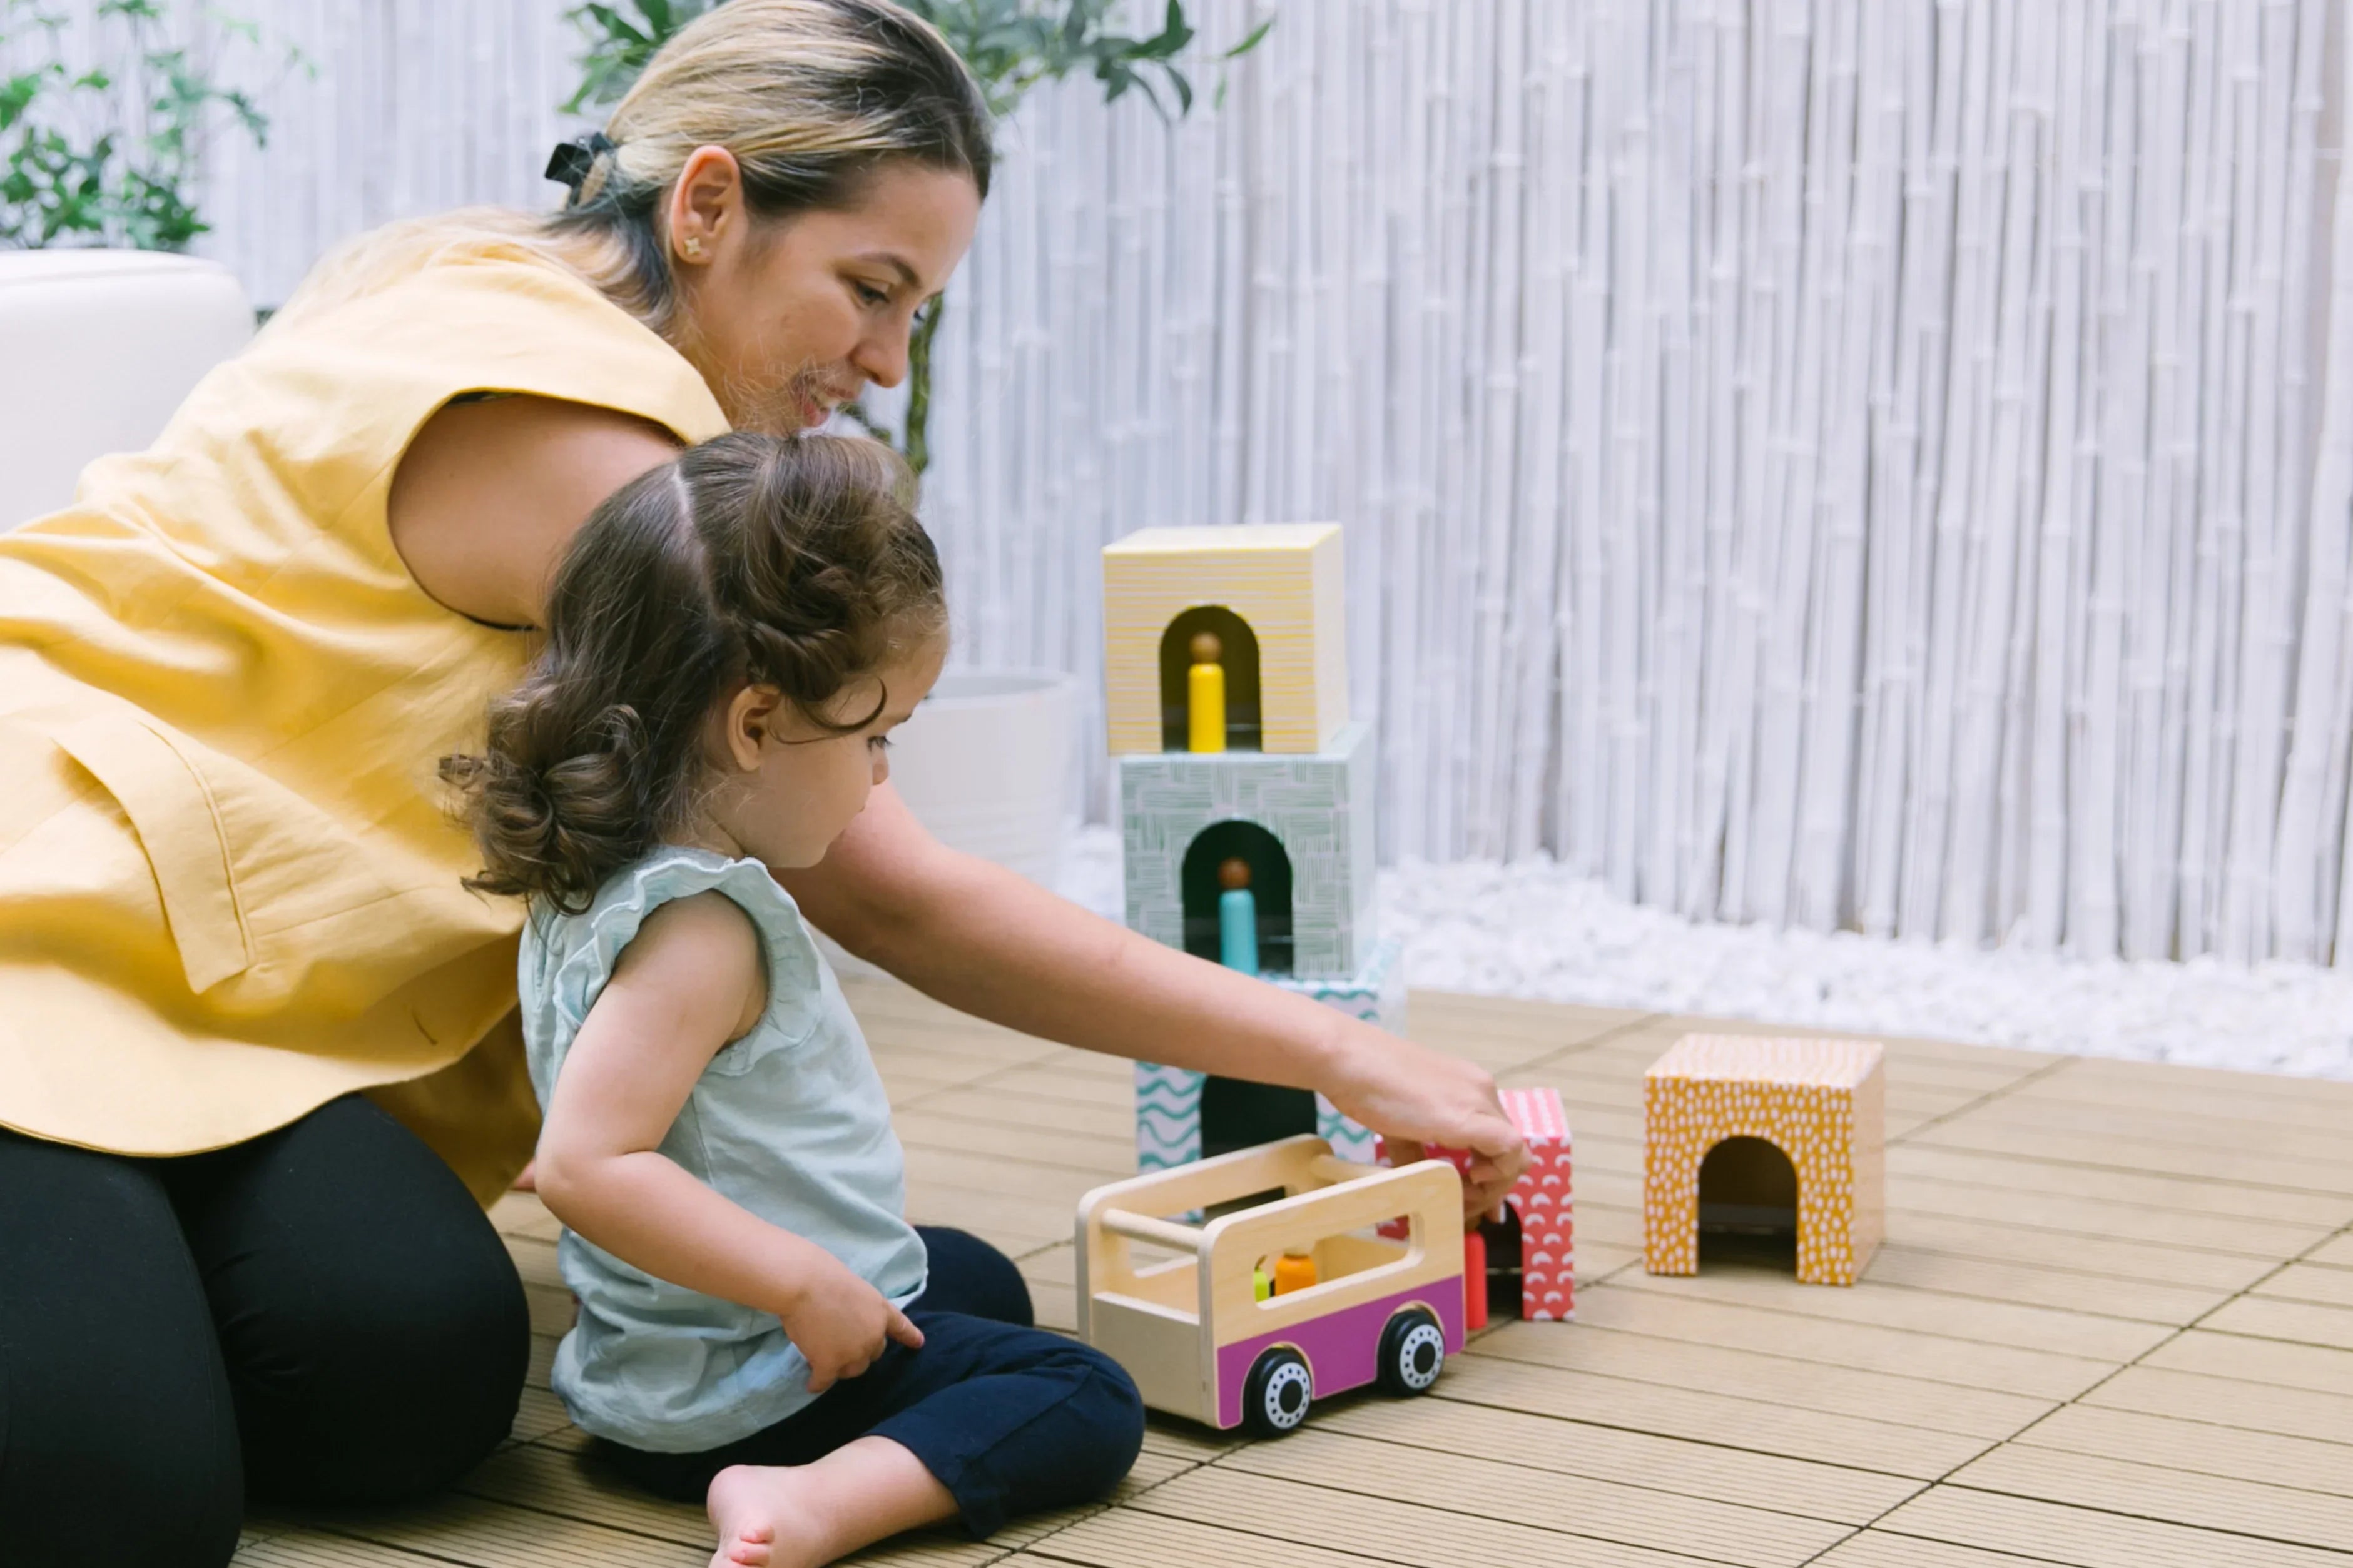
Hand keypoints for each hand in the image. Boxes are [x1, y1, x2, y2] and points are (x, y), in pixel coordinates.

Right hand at [774, 1260, 925, 1393]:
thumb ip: (856, 1308)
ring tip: (822, 1359)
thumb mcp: (853, 1287)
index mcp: (880, 1311)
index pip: (900, 1326)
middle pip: (872, 1354)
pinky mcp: (830, 1364)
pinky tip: (812, 1383)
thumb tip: (841, 1319)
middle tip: (838, 1343)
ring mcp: (853, 1352)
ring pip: (852, 1370)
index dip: (909, 1336)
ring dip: (840, 1367)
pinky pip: (825, 1381)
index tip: (918, 1343)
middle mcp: (873, 1335)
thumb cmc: (823, 1275)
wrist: (804, 1284)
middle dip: (859, 1351)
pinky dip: (817, 1383)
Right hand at [1320, 1018, 1528, 1219]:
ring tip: (1461, 1200)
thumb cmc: (1366, 1085)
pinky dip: (1497, 1174)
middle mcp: (1482, 1091)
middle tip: (1467, 1209)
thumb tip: (1422, 1188)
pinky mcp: (1469, 1115)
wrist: (1349, 1061)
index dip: (1493, 1175)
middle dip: (1494, 1188)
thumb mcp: (1399, 1127)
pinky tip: (1469, 1181)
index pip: (1499, 1139)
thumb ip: (1416, 1156)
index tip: (1473, 1199)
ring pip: (1516, 1153)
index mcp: (1468, 1089)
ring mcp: (1479, 1100)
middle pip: (1512, 1150)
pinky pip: (1509, 1149)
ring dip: (1494, 1187)